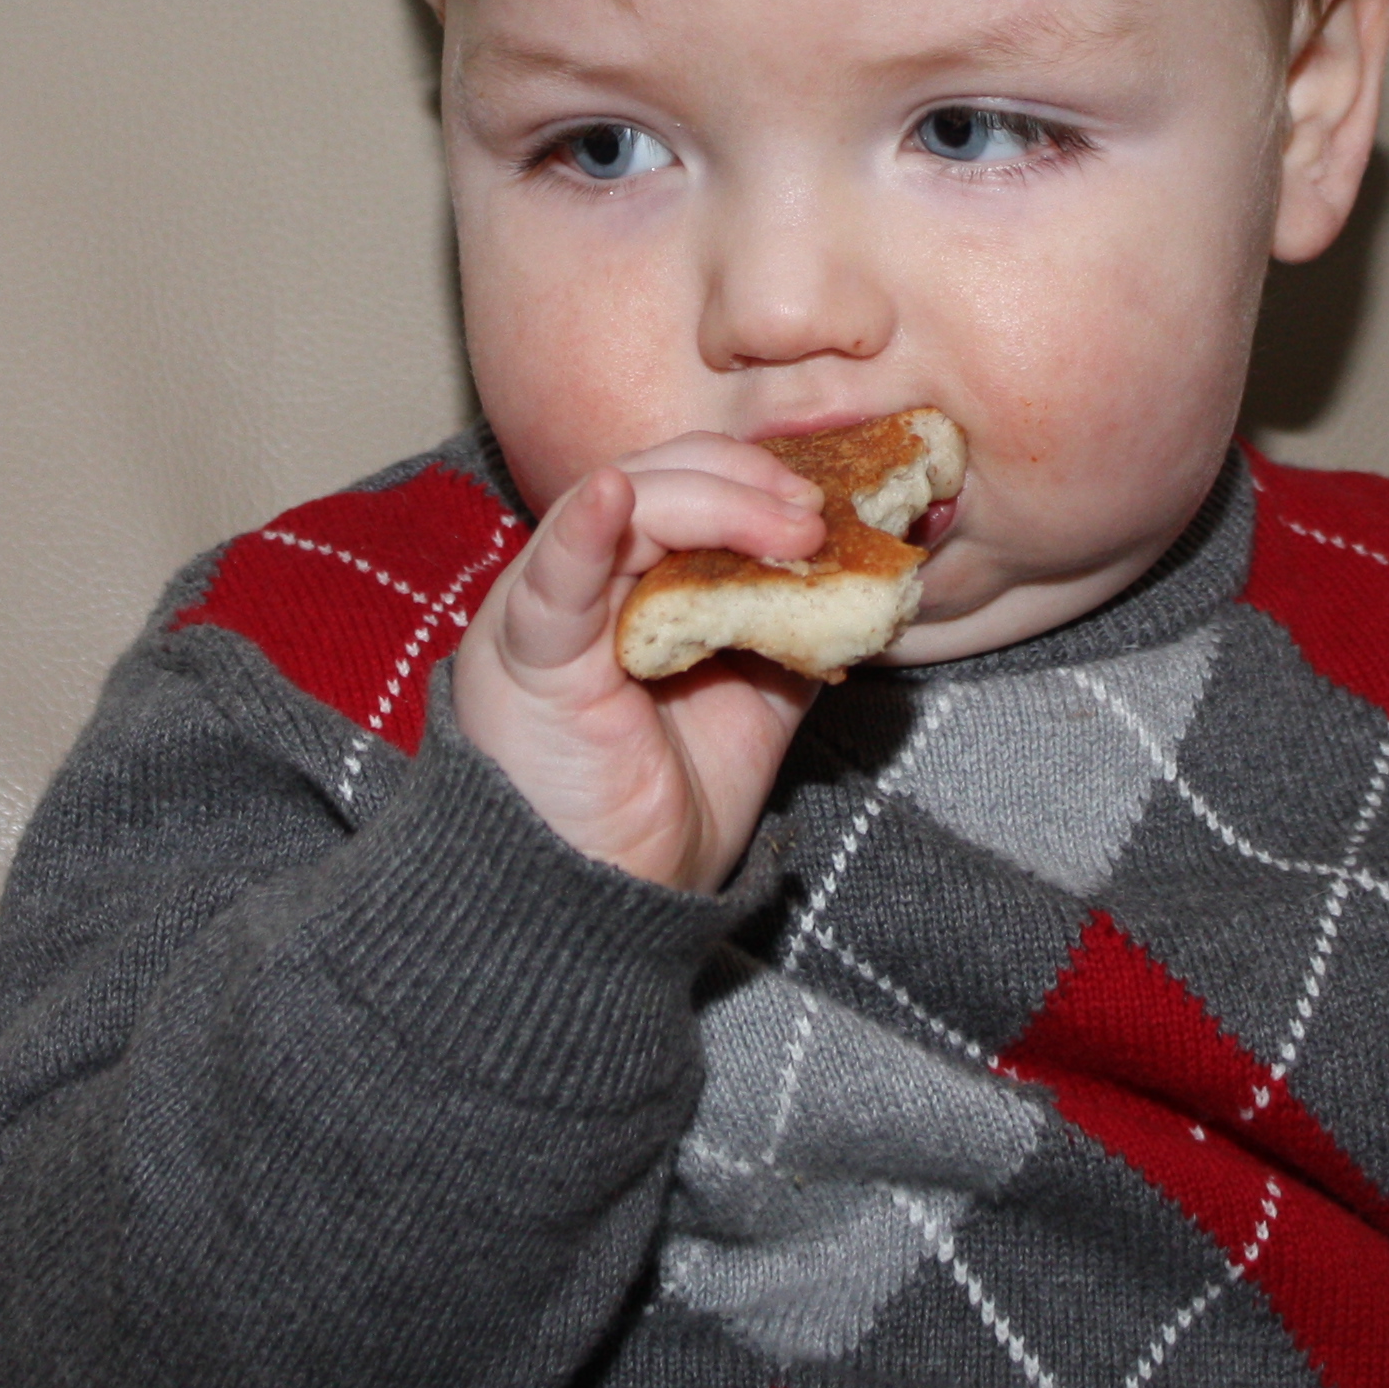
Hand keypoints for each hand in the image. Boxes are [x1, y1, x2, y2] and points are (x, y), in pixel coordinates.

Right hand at [453, 435, 828, 892]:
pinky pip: (549, 579)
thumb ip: (790, 634)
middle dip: (749, 483)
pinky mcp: (526, 654)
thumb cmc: (663, 811)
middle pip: (661, 480)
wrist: (607, 907)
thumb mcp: (755, 704)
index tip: (834, 505)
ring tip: (789, 528)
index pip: (691, 488)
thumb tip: (862, 577)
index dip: (761, 480)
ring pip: (624, 508)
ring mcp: (548, 608)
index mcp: (632, 584)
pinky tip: (611, 500)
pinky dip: (581, 534)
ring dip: (716, 503)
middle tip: (818, 517)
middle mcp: (584, 581)